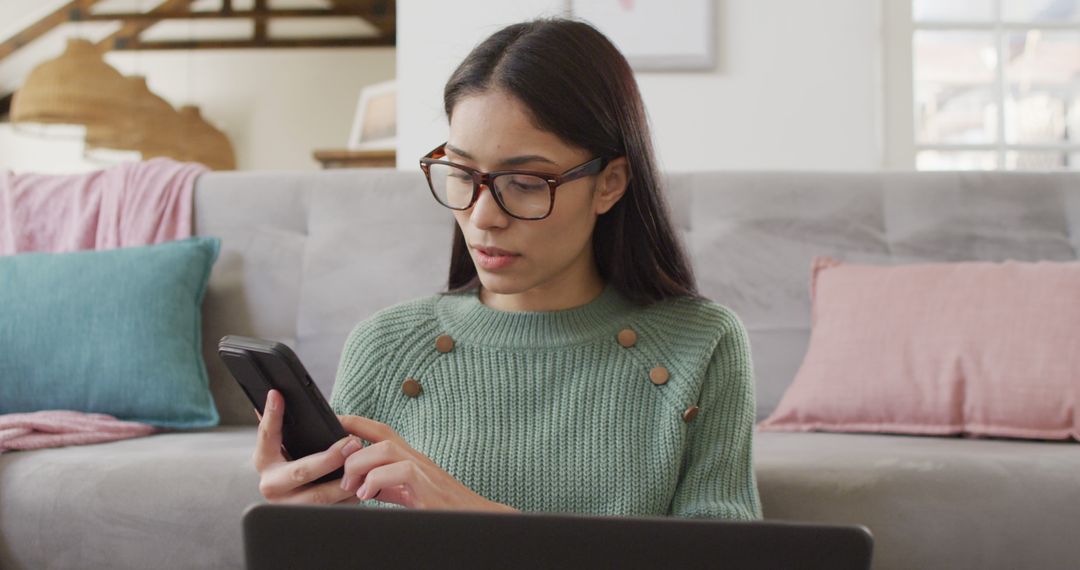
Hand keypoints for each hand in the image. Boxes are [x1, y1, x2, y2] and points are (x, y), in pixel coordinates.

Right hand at [252, 389, 365, 504]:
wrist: (296, 502)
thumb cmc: (294, 465)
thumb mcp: (285, 447)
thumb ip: (280, 426)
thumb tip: (275, 395)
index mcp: (264, 462)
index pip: (265, 435)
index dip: (272, 415)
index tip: (278, 395)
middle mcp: (271, 486)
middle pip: (301, 471)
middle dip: (330, 458)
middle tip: (352, 443)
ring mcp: (289, 507)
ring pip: (321, 496)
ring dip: (346, 479)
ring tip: (363, 462)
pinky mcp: (307, 521)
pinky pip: (334, 509)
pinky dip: (352, 496)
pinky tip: (364, 483)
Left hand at [337, 414, 517, 512]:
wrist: (476, 519)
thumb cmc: (441, 507)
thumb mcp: (407, 493)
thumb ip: (385, 485)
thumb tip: (358, 484)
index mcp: (410, 457)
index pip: (380, 430)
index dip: (354, 422)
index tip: (331, 421)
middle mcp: (417, 457)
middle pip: (381, 432)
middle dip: (351, 439)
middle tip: (337, 465)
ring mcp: (424, 469)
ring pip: (386, 449)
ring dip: (361, 465)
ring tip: (351, 486)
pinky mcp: (428, 486)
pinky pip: (400, 472)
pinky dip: (377, 481)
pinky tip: (367, 496)